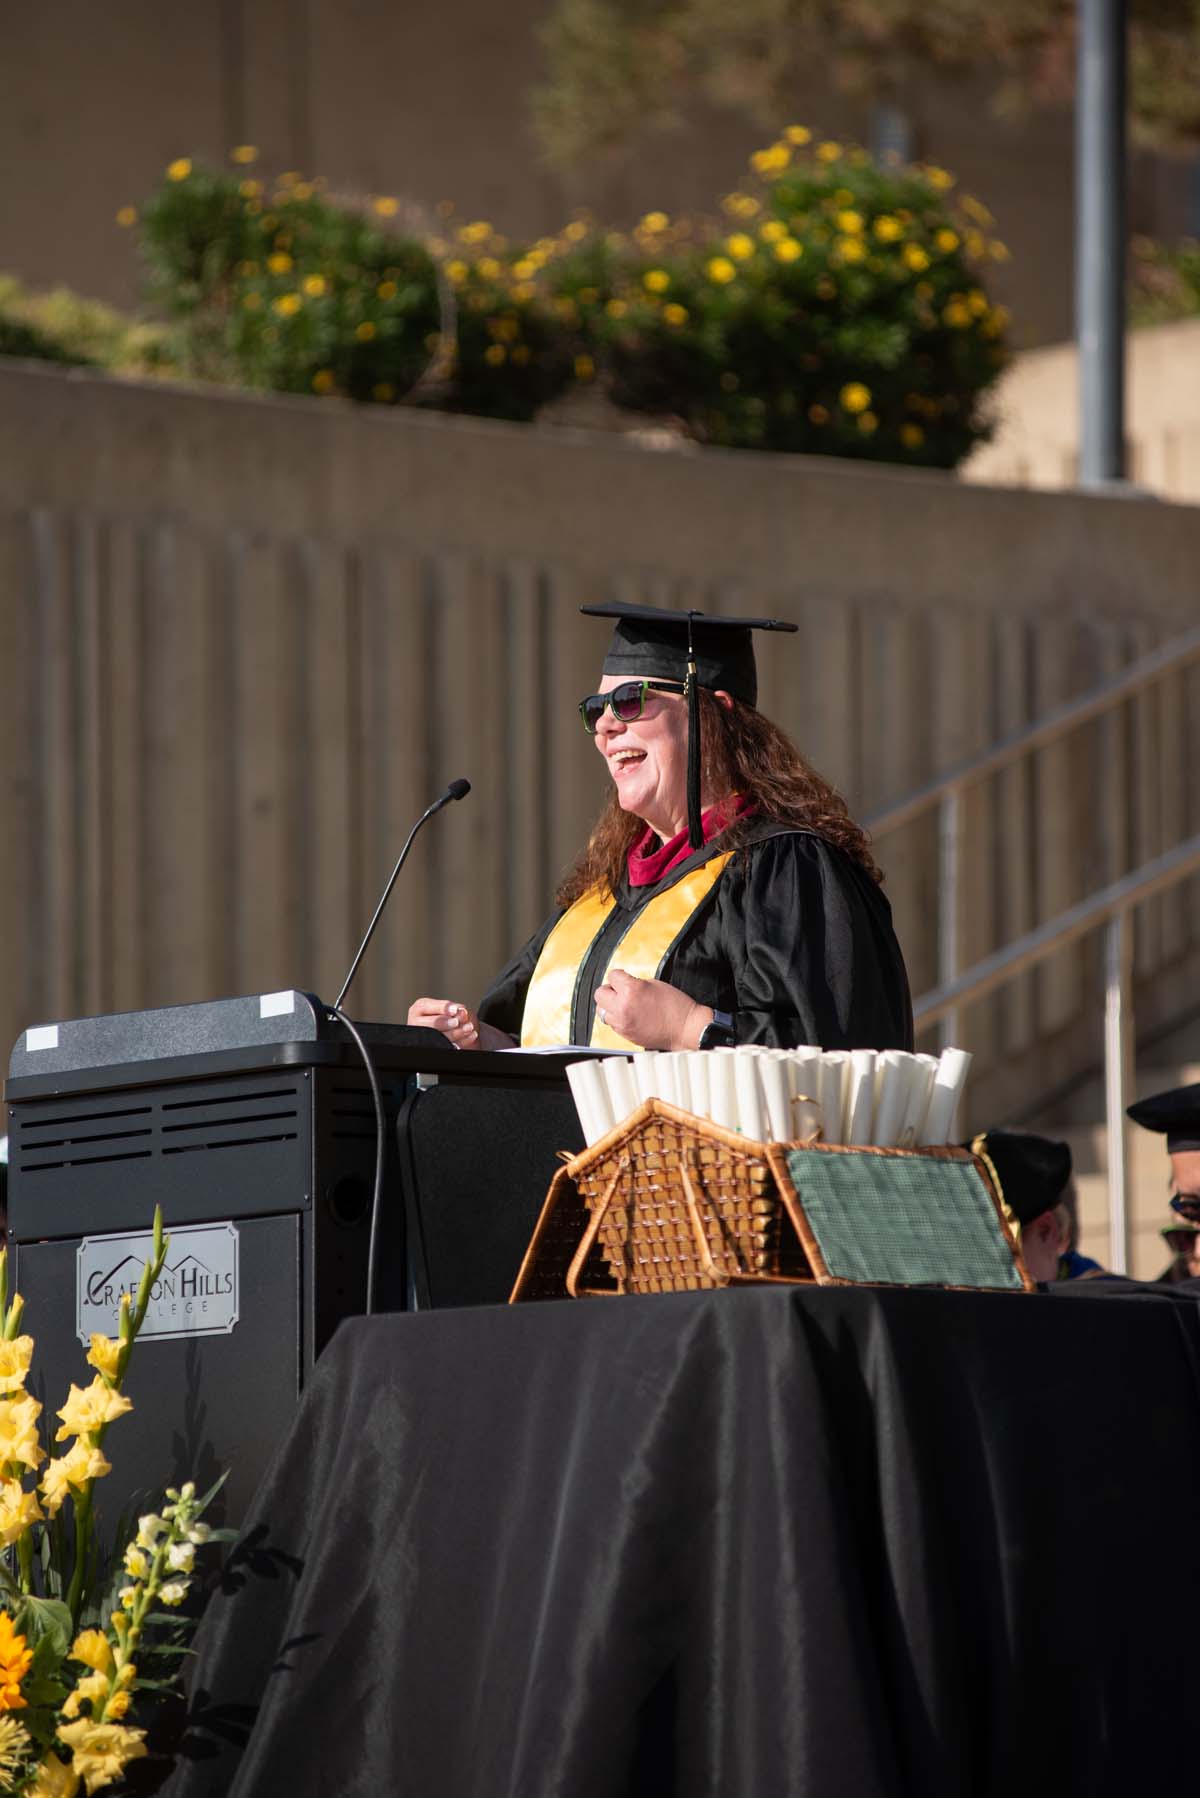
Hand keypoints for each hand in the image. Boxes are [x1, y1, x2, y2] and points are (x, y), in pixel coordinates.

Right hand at [406, 999, 515, 1051]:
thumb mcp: (458, 1010)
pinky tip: (469, 1037)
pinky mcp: (432, 1051)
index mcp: (420, 1008)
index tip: (457, 1010)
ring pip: (437, 1038)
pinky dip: (458, 1043)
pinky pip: (443, 1049)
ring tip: (469, 1029)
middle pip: (431, 1025)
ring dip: (456, 1034)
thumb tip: (461, 1014)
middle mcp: (416, 1023)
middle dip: (449, 1023)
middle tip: (462, 1022)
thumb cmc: (459, 1018)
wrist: (463, 1036)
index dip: (443, 1009)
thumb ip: (456, 1009)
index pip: (426, 1008)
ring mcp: (423, 1039)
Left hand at [592, 970, 711, 1050]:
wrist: (686, 1029)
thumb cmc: (676, 1007)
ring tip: (623, 1005)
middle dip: (609, 990)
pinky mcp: (625, 1034)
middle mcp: (623, 1006)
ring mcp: (622, 1022)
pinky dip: (617, 1018)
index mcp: (632, 990)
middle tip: (619, 991)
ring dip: (610, 1006)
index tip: (624, 979)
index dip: (619, 976)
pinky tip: (629, 1015)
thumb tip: (624, 985)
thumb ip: (635, 983)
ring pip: (601, 1011)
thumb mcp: (655, 984)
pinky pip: (611, 1023)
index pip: (612, 976)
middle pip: (600, 994)